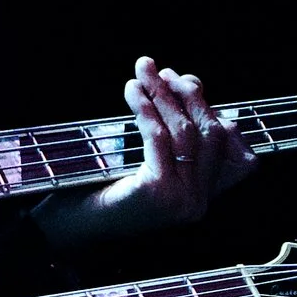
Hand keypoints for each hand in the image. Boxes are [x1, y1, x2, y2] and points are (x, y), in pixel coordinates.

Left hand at [31, 56, 257, 248]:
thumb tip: (189, 86)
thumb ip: (174, 139)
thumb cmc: (103, 191)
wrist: (69, 225)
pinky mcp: (156, 192)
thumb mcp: (148, 165)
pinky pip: (157, 137)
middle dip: (188, 95)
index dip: (211, 110)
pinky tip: (133, 90)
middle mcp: (197, 204)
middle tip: (162, 71)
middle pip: (210, 134)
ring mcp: (179, 200)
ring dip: (163, 94)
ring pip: (184, 131)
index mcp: (201, 199)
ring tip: (143, 71)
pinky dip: (146, 108)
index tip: (187, 83)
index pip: (228, 147)